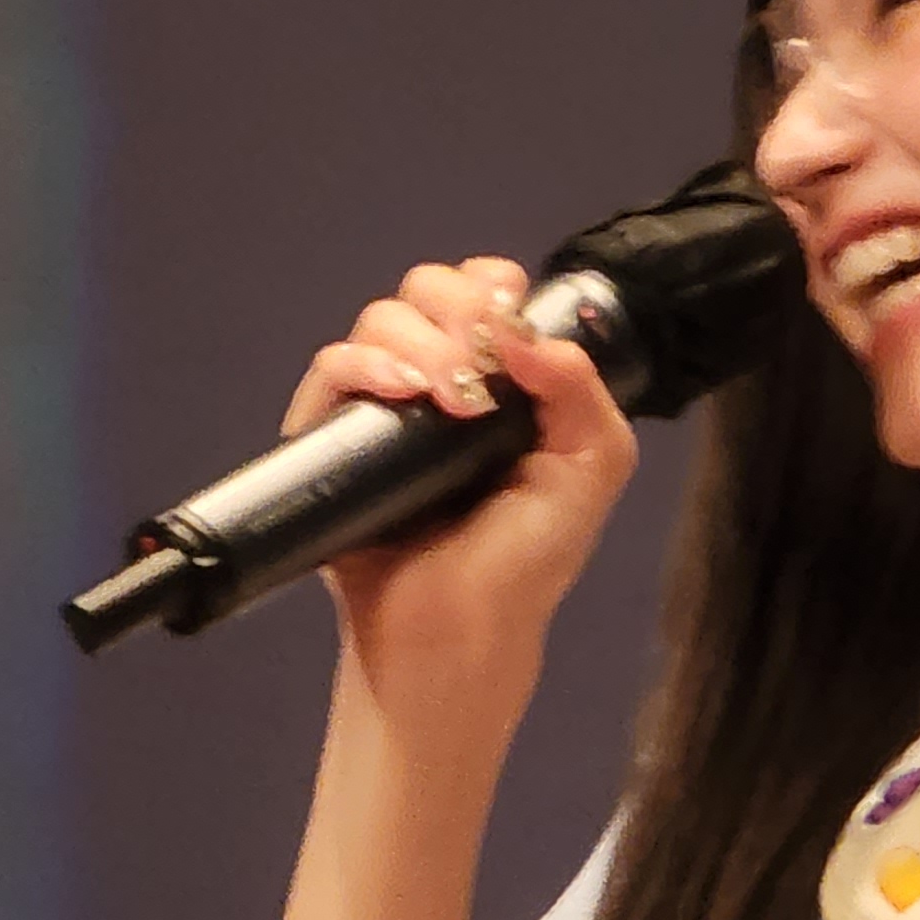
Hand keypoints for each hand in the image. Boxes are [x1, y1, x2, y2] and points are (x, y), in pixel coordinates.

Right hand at [282, 256, 635, 718]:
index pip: (482, 294)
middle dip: (455, 309)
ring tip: (447, 400)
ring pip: (380, 321)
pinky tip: (399, 391)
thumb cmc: (525, 560)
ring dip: (418, 342)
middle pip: (426, 291)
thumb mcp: (591, 465)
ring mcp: (381, 408)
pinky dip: (363, 364)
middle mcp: (436, 384)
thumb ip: (579, 385)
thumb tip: (517, 325)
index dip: (489, 285)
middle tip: (478, 366)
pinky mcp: (329, 439)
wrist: (461, 633)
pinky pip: (330, 368)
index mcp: (498, 383)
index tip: (505, 310)